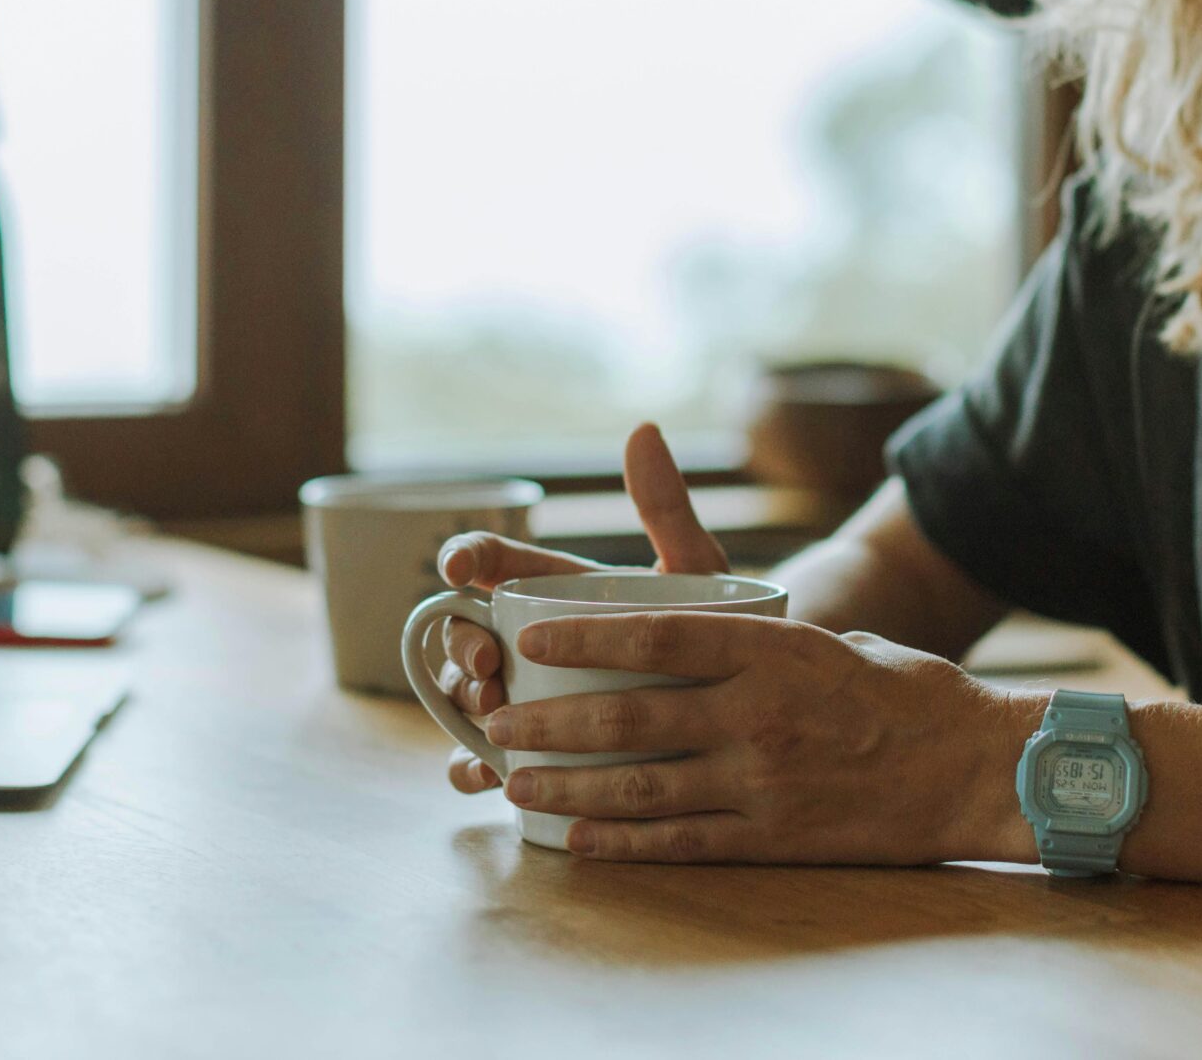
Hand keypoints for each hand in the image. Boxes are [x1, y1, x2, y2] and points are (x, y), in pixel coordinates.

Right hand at [434, 423, 729, 795]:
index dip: (465, 557)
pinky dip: (471, 764)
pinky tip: (481, 772)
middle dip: (461, 643)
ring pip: (465, 693)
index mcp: (558, 586)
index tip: (458, 569)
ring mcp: (526, 693)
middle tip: (489, 662)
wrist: (743, 700)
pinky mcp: (533, 749)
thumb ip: (667, 508)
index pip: (494, 560)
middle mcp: (528, 637)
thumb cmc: (713, 627)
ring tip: (489, 716)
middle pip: (464, 631)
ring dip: (462, 702)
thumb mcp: (695, 569)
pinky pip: (483, 756)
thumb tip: (645, 429)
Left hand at [481, 613, 1032, 864]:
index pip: (658, 637)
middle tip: (498, 722)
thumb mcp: (828, 634)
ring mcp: (764, 782)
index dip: (586, 639)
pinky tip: (578, 842)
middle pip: (631, 717)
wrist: (976, 764)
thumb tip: (683, 629)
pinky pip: (683, 842)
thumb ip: (751, 635)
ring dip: (569, 788)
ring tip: (515, 786)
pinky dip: (623, 843)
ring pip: (642, 787)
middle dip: (552, 721)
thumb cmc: (903, 689)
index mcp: (772, 650)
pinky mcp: (774, 836)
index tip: (532, 639)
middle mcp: (759, 714)